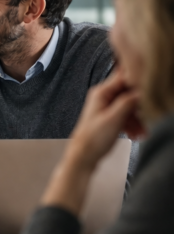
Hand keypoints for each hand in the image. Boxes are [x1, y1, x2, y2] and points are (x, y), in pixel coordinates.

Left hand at [40, 70, 142, 215]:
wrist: (84, 156)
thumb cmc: (92, 139)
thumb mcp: (114, 118)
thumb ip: (128, 102)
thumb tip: (141, 90)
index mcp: (101, 93)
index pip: (124, 77)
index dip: (139, 82)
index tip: (150, 90)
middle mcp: (103, 97)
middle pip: (130, 93)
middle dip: (141, 106)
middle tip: (148, 116)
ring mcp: (106, 108)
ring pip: (130, 106)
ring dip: (138, 118)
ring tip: (142, 131)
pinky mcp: (110, 118)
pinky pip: (127, 116)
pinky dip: (133, 124)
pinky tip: (136, 134)